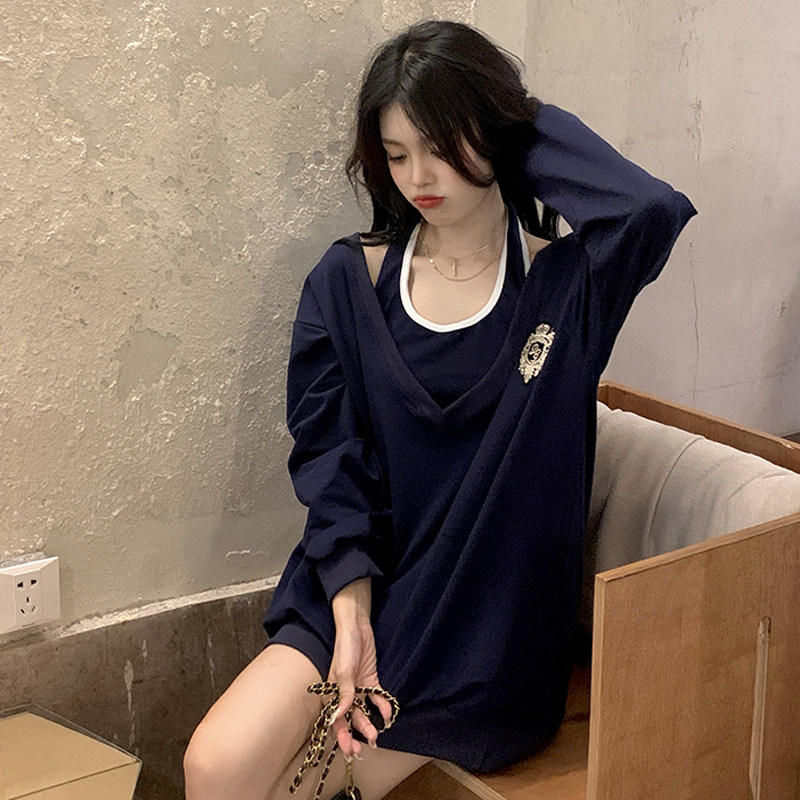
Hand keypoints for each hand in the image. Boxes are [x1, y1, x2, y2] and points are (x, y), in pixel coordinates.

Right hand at [328, 579, 392, 758]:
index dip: (342, 736)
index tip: (349, 750)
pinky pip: (376, 698)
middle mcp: (344, 694)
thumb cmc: (345, 647)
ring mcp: (358, 688)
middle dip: (357, 734)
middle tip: (367, 745)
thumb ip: (344, 693)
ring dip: (369, 723)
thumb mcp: (343, 670)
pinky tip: (387, 713)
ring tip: (377, 733)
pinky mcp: (370, 681)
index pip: (335, 720)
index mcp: (331, 694)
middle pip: (350, 720)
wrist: (357, 626)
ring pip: (363, 712)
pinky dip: (382, 706)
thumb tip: (339, 715)